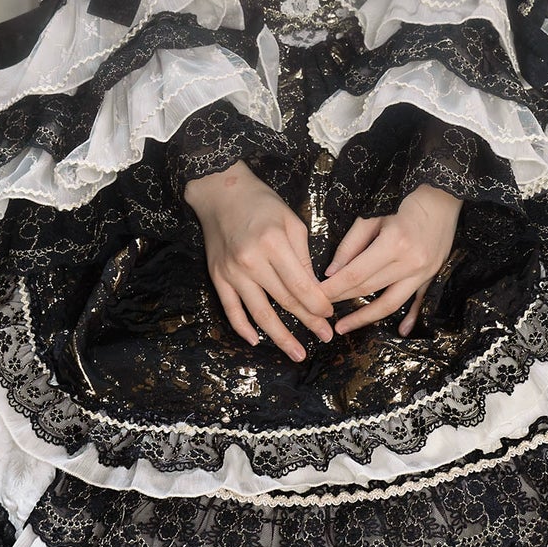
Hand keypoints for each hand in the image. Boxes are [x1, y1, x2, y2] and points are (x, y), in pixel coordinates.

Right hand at [184, 161, 333, 362]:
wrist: (220, 193)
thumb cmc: (261, 203)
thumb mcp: (290, 220)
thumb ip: (302, 255)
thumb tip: (314, 288)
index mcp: (273, 243)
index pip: (300, 284)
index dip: (317, 304)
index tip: (330, 315)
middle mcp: (251, 261)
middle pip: (284, 300)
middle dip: (308, 321)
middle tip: (325, 337)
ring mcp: (232, 272)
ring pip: (259, 313)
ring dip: (280, 337)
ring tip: (298, 353)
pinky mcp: (218, 277)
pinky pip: (231, 309)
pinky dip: (242, 328)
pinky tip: (256, 341)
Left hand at [324, 184, 462, 336]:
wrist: (442, 196)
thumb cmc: (404, 198)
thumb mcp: (372, 214)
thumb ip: (351, 244)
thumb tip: (332, 273)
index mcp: (394, 244)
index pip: (355, 274)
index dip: (333, 288)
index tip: (315, 296)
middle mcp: (411, 262)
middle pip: (369, 288)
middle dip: (341, 300)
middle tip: (320, 310)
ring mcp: (424, 272)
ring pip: (391, 302)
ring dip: (365, 317)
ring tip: (344, 327)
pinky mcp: (432, 274)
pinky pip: (419, 301)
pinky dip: (411, 318)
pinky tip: (400, 331)